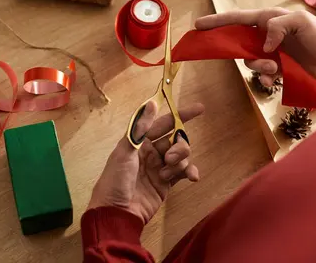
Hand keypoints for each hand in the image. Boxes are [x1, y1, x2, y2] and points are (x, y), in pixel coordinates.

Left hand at [87, 101, 203, 223]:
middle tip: (169, 158)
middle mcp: (151, 152)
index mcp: (139, 141)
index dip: (181, 115)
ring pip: (180, 156)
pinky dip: (189, 172)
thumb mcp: (125, 152)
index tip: (199, 109)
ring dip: (179, 162)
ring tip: (166, 174)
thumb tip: (152, 102)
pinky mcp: (166, 183)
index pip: (163, 123)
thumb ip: (140, 128)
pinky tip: (192, 177)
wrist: (116, 213)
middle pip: (175, 140)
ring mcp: (160, 167)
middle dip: (179, 146)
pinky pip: (183, 172)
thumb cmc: (116, 180)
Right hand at [195, 9, 315, 84]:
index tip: (198, 25)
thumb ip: (278, 26)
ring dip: (259, 67)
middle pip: (241, 43)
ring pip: (250, 61)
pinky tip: (274, 80)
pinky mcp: (279, 66)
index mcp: (270, 18)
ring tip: (276, 69)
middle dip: (245, 54)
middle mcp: (268, 33)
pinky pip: (261, 73)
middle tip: (267, 61)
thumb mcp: (301, 22)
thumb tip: (264, 44)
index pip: (237, 19)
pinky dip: (264, 78)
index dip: (217, 21)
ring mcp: (272, 51)